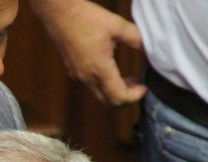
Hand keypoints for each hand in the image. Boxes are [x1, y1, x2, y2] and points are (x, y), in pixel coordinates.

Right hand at [29, 0, 145, 104]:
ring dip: (113, 91)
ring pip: (98, 95)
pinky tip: (109, 69)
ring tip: (126, 78)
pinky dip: (103, 85)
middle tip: (136, 84)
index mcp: (99, 68)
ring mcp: (77, 75)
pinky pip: (90, 86)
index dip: (134, 97)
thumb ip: (136, 40)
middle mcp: (87, 77)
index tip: (143, 87)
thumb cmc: (87, 18)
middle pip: (108, 102)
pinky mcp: (72, 70)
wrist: (58, 13)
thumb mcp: (117, 26)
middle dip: (124, 98)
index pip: (118, 97)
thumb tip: (149, 50)